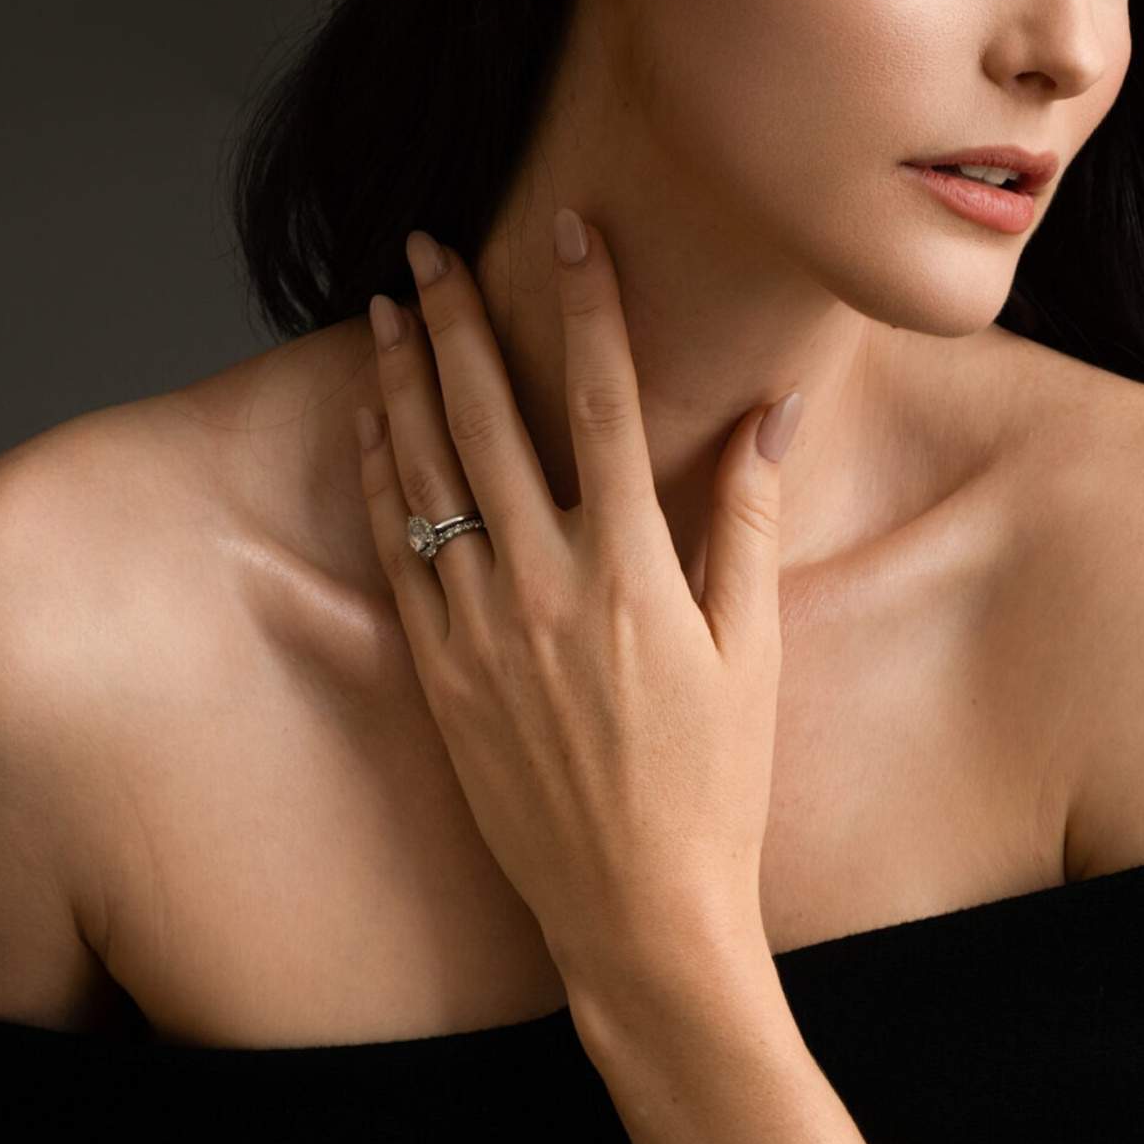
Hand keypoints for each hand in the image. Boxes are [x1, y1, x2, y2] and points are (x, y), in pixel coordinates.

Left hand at [356, 214, 802, 998]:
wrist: (637, 913)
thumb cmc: (713, 790)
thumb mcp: (754, 654)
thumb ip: (745, 523)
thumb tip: (769, 410)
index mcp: (632, 575)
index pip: (606, 405)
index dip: (589, 307)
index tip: (569, 230)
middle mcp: (543, 590)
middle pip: (490, 421)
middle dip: (460, 321)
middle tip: (431, 246)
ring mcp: (479, 634)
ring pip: (426, 479)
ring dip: (405, 384)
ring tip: (389, 310)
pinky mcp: (440, 678)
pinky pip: (397, 557)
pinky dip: (382, 483)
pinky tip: (374, 428)